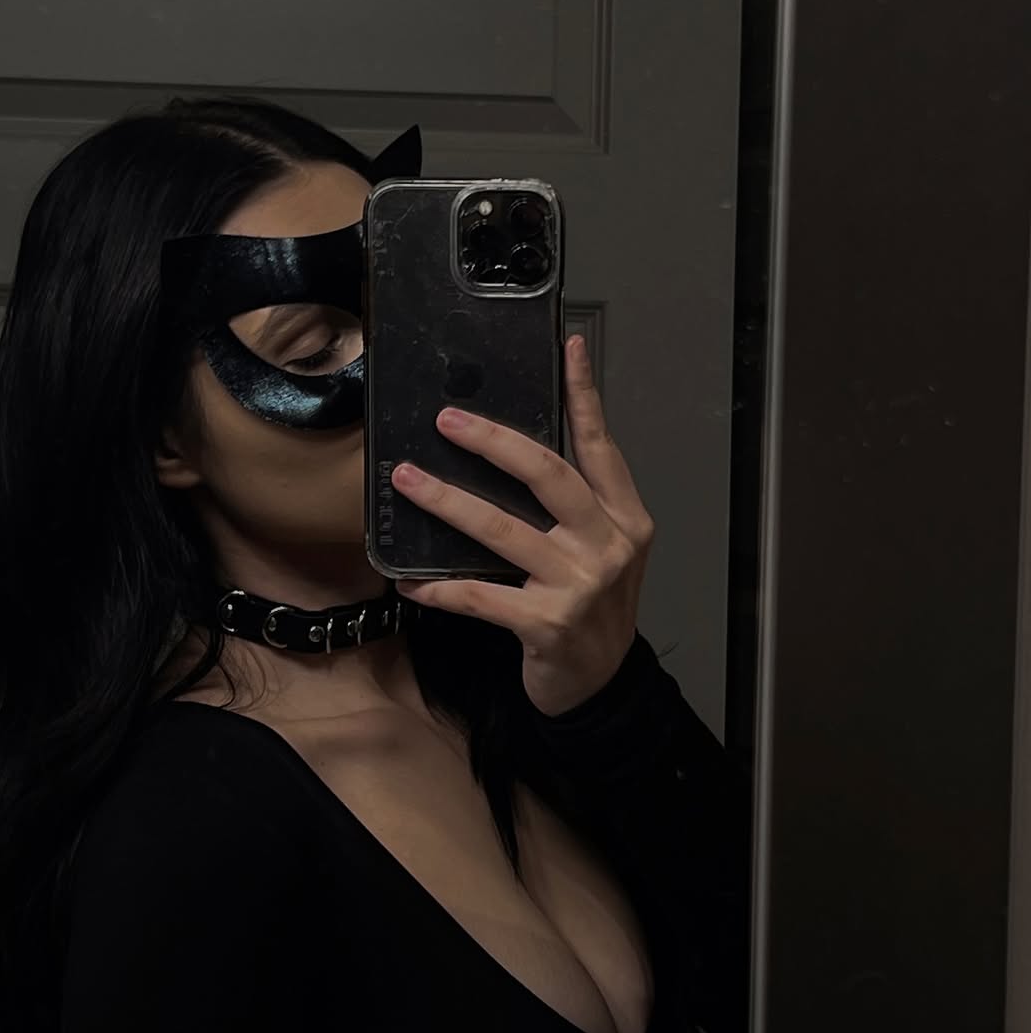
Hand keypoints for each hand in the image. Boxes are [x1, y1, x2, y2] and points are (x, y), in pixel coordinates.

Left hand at [390, 335, 655, 717]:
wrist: (601, 687)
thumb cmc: (593, 611)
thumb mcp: (604, 552)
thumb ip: (578, 507)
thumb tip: (514, 453)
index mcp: (625, 518)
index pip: (600, 446)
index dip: (584, 394)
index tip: (570, 346)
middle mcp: (608, 545)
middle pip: (548, 475)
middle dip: (493, 442)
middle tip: (446, 420)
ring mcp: (579, 585)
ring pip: (502, 531)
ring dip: (448, 502)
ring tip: (408, 481)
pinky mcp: (546, 624)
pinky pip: (479, 596)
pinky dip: (439, 589)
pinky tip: (409, 583)